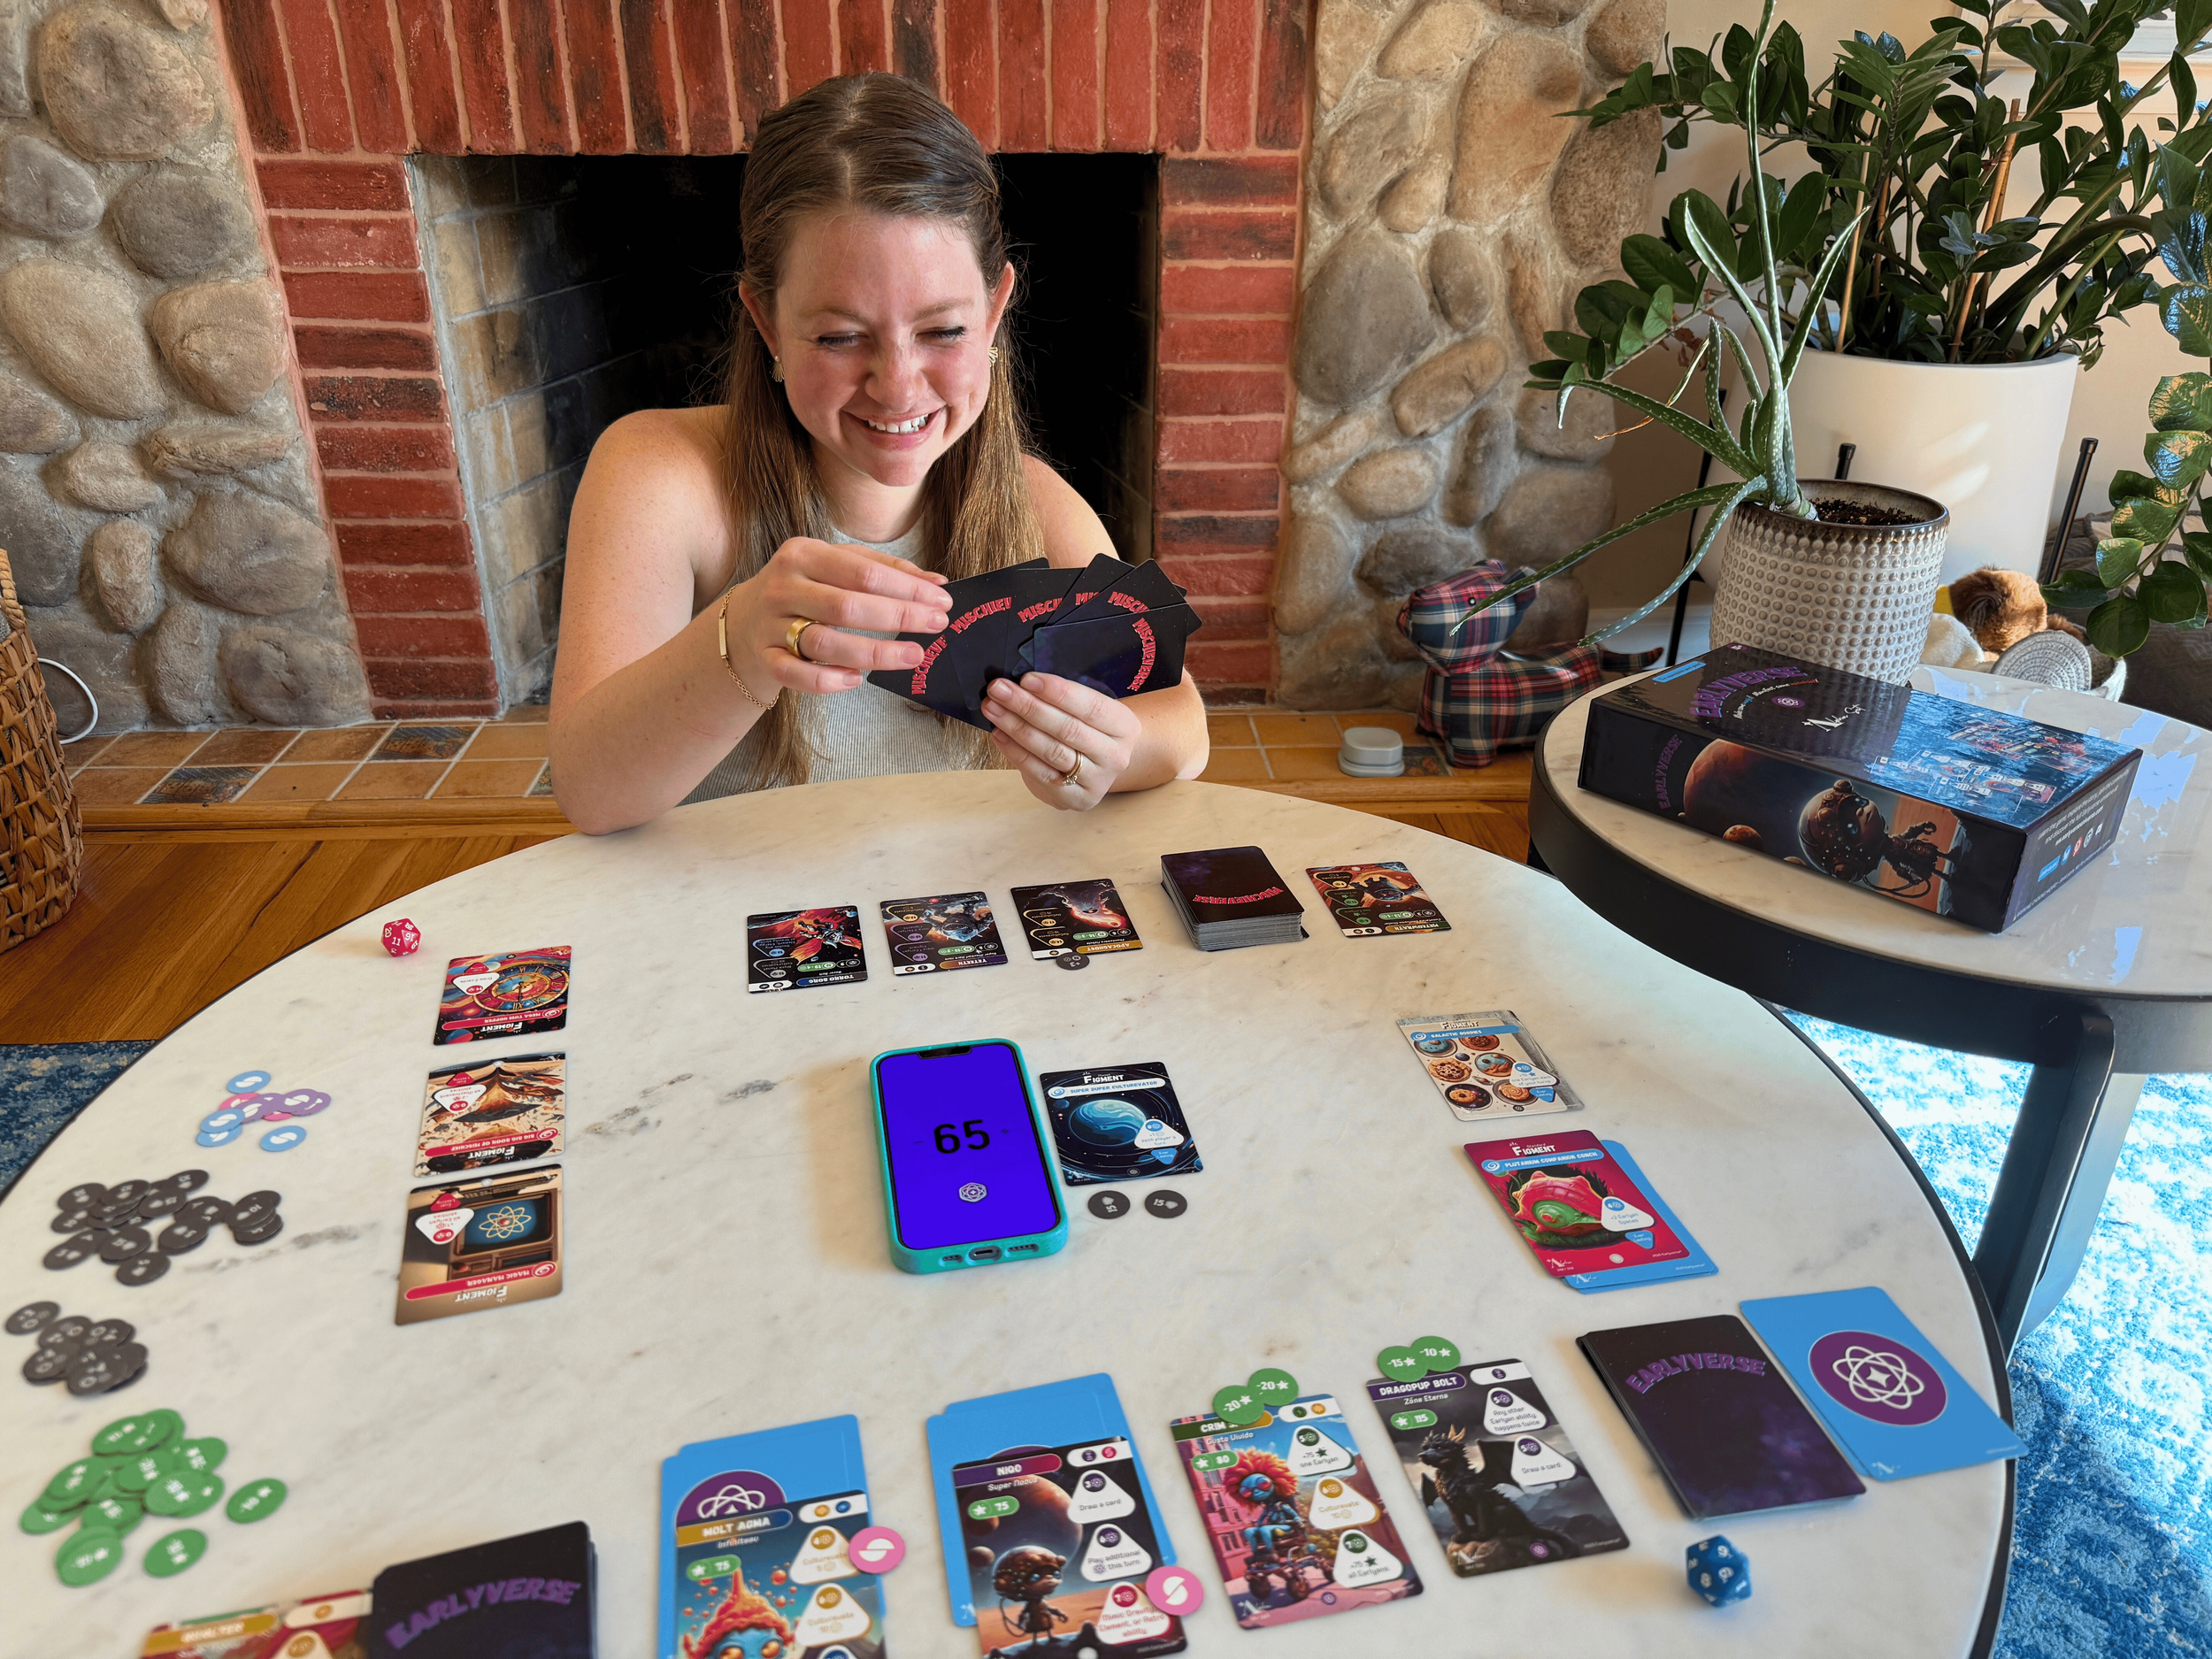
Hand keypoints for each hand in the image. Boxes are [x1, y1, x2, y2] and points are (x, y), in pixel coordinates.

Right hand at [727, 536, 950, 696]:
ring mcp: (770, 623)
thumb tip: (937, 584)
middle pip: (847, 605)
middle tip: (936, 626)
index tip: (942, 602)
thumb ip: (886, 571)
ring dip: (874, 653)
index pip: (864, 572)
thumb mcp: (838, 567)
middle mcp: (783, 585)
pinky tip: (857, 679)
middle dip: (898, 617)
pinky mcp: (764, 656)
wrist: (744, 619)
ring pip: (825, 642)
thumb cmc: (805, 588)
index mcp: (804, 553)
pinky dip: (827, 680)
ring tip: (912, 656)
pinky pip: (795, 673)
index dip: (907, 589)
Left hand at [983, 672, 1140, 809]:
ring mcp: (1098, 780)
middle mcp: (1115, 755)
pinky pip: (1042, 774)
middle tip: (999, 690)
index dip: (1057, 692)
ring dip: (1017, 727)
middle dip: (1028, 706)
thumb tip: (1022, 685)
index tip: (1027, 679)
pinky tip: (1000, 735)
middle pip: (1067, 729)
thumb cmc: (1088, 728)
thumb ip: (1063, 698)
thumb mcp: (1088, 710)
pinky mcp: (1078, 799)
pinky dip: (1016, 753)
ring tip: (993, 709)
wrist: (1101, 765)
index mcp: (1124, 726)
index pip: (1090, 706)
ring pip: (1052, 751)